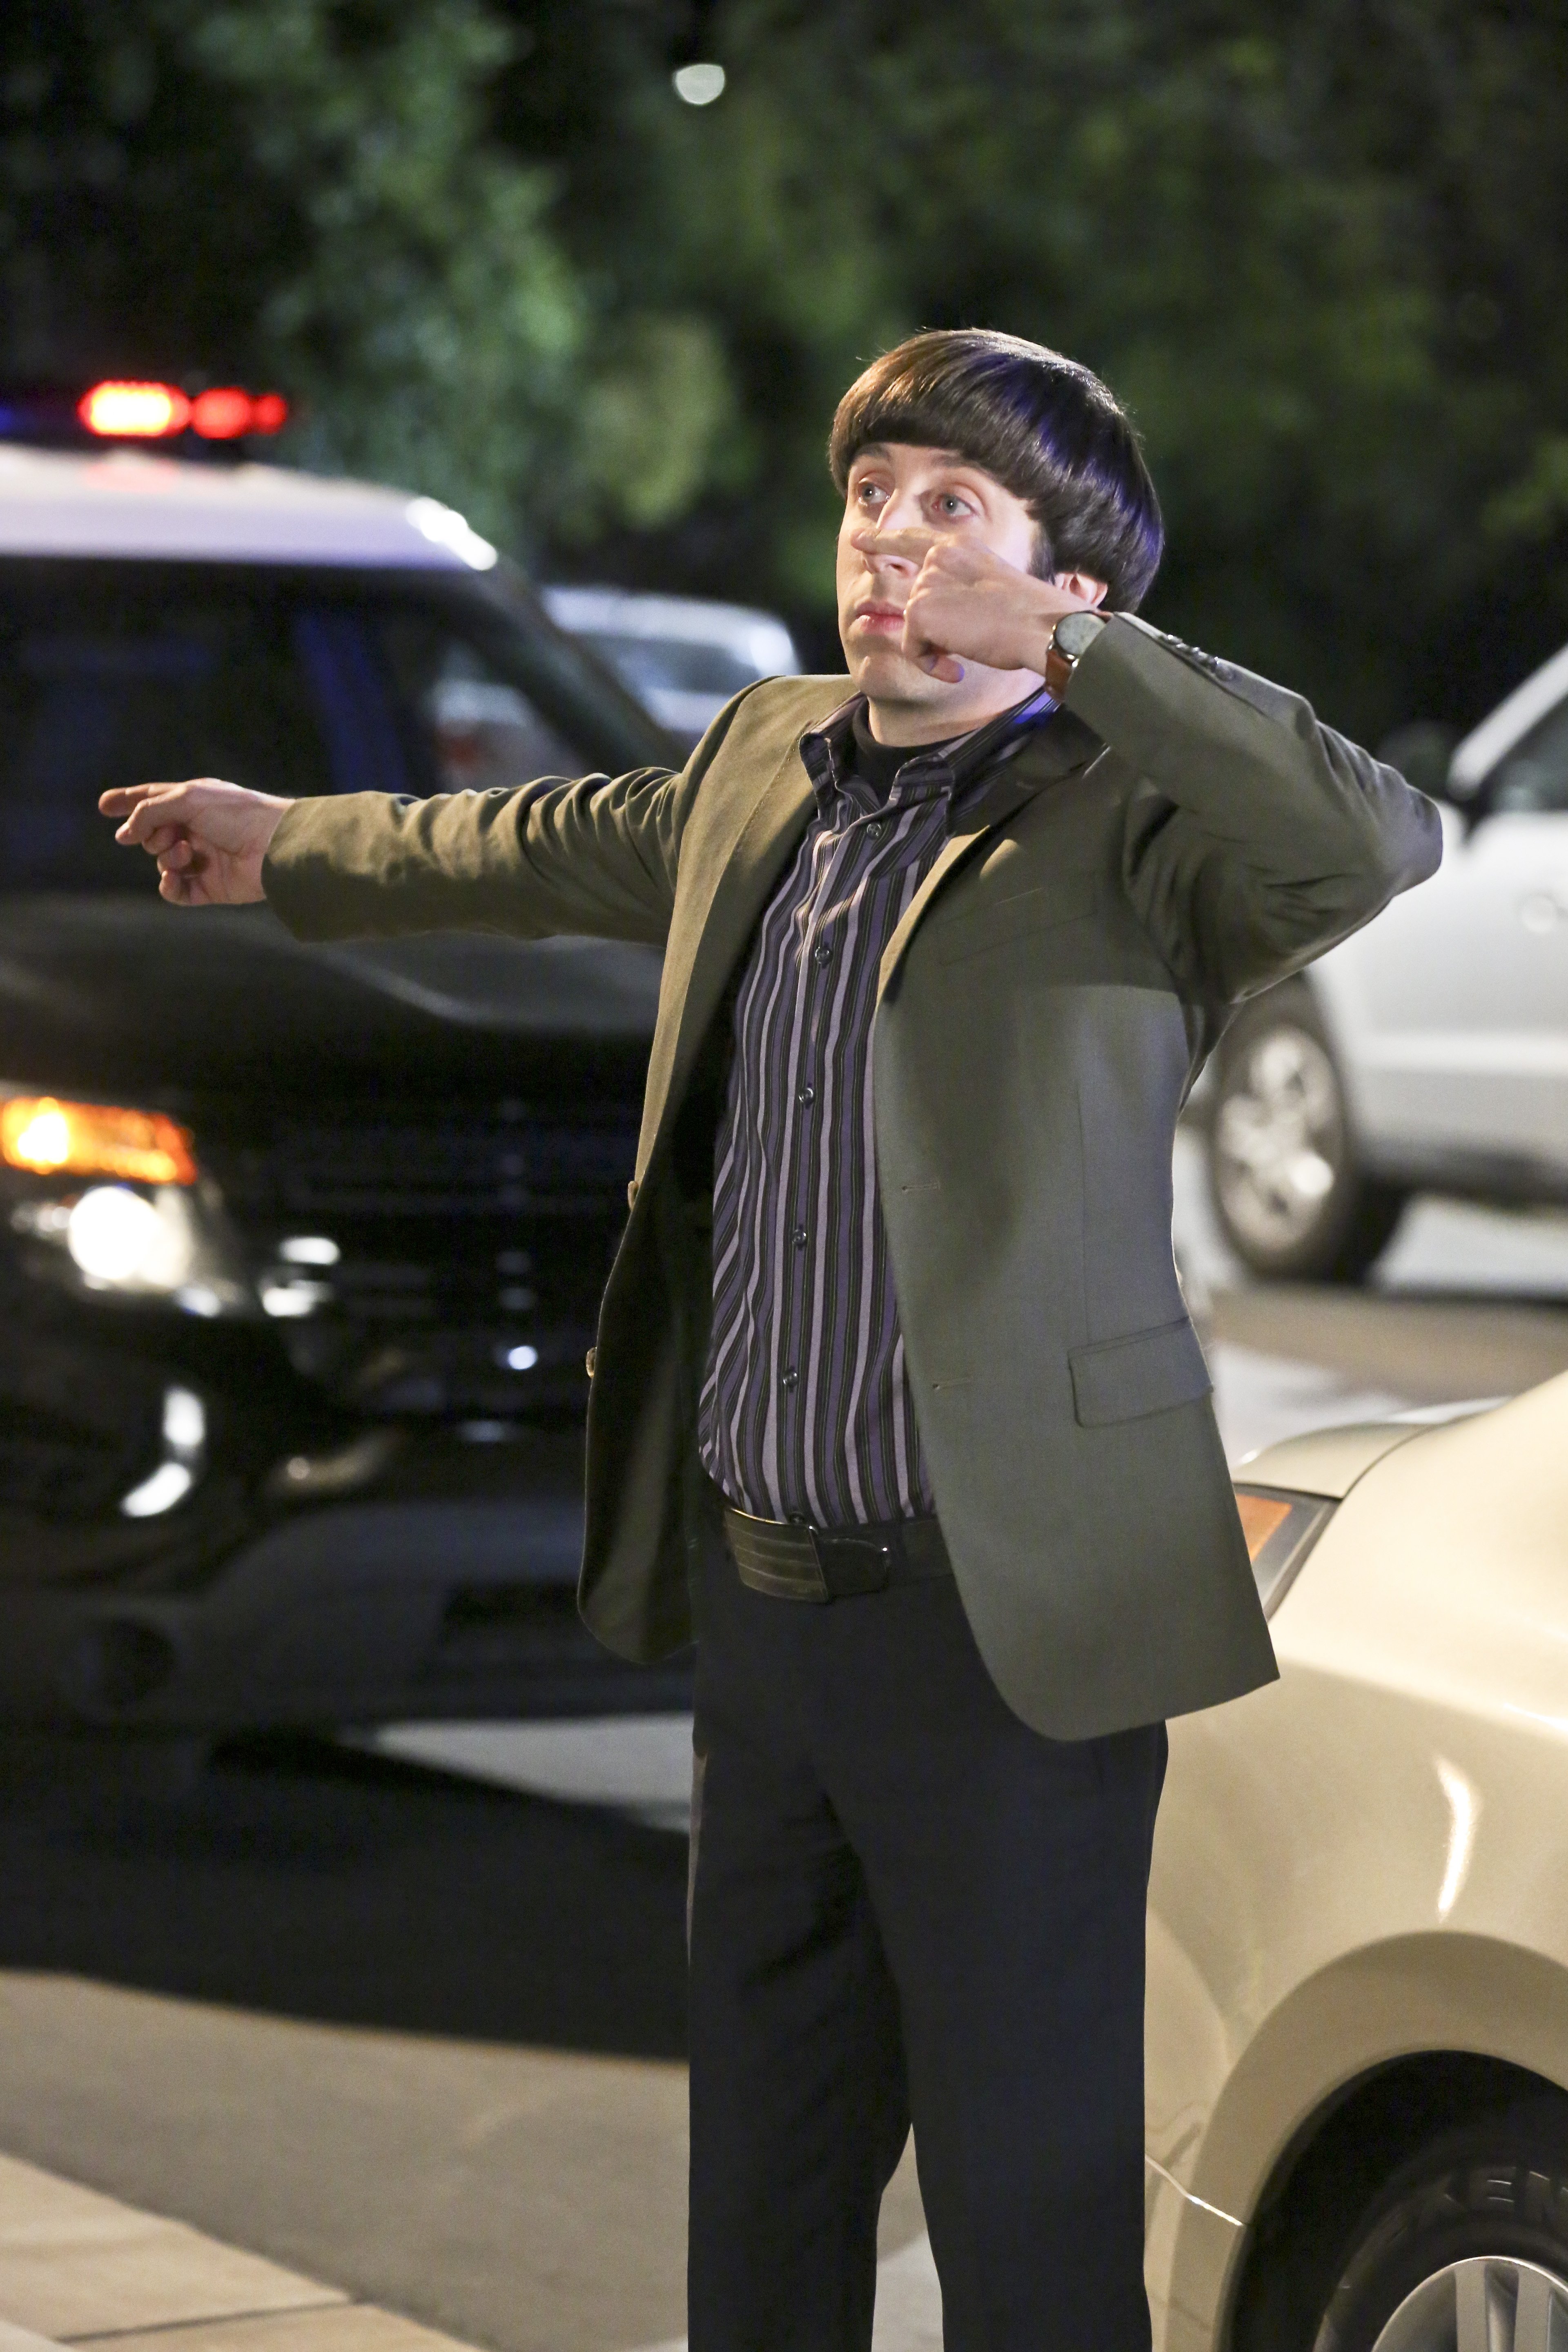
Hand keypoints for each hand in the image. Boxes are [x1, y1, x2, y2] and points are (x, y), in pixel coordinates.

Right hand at [98, 779, 290, 906]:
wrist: (273, 845)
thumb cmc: (236, 814)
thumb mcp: (187, 799)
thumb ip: (150, 812)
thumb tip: (124, 834)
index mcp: (192, 802)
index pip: (152, 800)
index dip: (128, 802)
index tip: (104, 806)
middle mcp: (195, 829)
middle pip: (151, 834)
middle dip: (151, 835)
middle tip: (171, 835)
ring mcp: (200, 859)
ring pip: (162, 862)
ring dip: (167, 857)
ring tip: (187, 852)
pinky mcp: (208, 887)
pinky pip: (175, 891)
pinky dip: (170, 885)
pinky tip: (174, 878)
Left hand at [850, 529, 1102, 683]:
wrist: (1040, 626)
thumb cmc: (1029, 615)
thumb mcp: (992, 585)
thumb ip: (959, 585)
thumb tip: (934, 612)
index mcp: (959, 546)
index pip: (913, 539)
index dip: (883, 540)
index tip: (859, 540)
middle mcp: (937, 558)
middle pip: (909, 595)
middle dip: (920, 624)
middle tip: (936, 635)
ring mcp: (927, 582)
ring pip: (914, 626)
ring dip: (936, 647)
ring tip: (967, 654)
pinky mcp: (919, 611)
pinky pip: (912, 647)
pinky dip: (931, 664)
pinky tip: (956, 668)